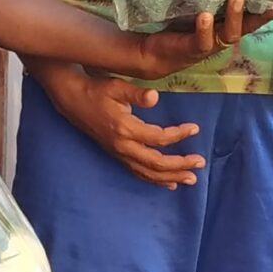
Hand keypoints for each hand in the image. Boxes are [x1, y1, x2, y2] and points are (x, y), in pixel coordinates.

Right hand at [43, 67, 204, 187]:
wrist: (72, 100)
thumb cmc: (96, 90)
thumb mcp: (116, 87)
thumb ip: (136, 94)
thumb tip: (154, 97)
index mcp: (125, 129)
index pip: (159, 138)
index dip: (179, 134)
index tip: (195, 128)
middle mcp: (123, 147)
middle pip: (157, 163)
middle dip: (180, 165)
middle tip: (200, 163)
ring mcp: (119, 154)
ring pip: (148, 173)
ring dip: (171, 178)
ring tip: (190, 179)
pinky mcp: (116, 156)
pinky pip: (138, 173)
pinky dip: (155, 180)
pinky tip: (169, 184)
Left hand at [115, 0, 265, 78]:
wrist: (150, 50)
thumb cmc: (174, 24)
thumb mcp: (193, 5)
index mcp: (225, 25)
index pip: (252, 17)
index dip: (268, 11)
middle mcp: (221, 36)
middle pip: (247, 26)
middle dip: (258, 12)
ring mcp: (208, 44)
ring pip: (229, 34)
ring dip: (234, 16)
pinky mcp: (191, 49)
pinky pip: (202, 40)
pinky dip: (204, 28)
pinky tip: (205, 16)